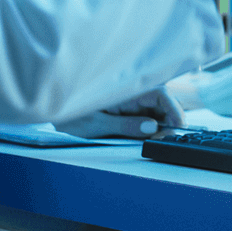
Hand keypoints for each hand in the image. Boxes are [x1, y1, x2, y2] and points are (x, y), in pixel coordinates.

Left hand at [61, 87, 184, 137]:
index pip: (162, 94)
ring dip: (157, 128)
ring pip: (156, 113)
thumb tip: (152, 128)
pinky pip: (145, 119)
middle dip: (168, 122)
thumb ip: (126, 125)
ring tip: (151, 141)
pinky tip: (143, 138)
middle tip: (163, 140)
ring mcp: (131, 102)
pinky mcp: (127, 112)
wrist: (53, 111)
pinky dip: (147, 130)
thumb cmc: (70, 113)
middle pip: (163, 105)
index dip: (174, 110)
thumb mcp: (97, 123)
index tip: (178, 127)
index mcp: (127, 89)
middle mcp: (132, 93)